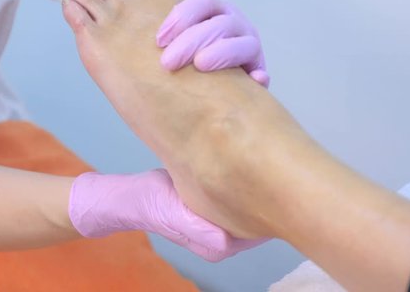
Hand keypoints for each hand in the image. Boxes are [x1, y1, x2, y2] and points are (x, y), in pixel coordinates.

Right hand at [68, 169, 265, 261]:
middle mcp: (226, 240)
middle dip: (267, 196)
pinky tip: (243, 166)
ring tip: (258, 162)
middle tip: (269, 164)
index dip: (270, 209)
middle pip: (260, 220)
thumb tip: (226, 238)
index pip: (260, 232)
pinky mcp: (217, 210)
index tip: (274, 181)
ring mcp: (222, 225)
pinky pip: (240, 198)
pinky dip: (245, 184)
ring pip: (251, 207)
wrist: (135, 194)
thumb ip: (200, 229)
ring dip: (256, 188)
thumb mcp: (174, 214)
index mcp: (220, 247)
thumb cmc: (153, 203)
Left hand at [157, 0, 269, 86]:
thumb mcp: (171, 43)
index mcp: (213, 12)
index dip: (181, 17)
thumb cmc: (178, 62)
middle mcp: (235, 25)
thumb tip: (134, 43)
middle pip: (219, 23)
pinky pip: (261, 74)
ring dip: (222, 52)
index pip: (202, 1)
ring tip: (201, 64)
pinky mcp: (258, 74)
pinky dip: (257, 78)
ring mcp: (249, 48)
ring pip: (244, 44)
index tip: (159, 40)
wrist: (200, 92)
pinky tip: (250, 82)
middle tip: (167, 62)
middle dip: (192, 40)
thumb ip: (161, 38)